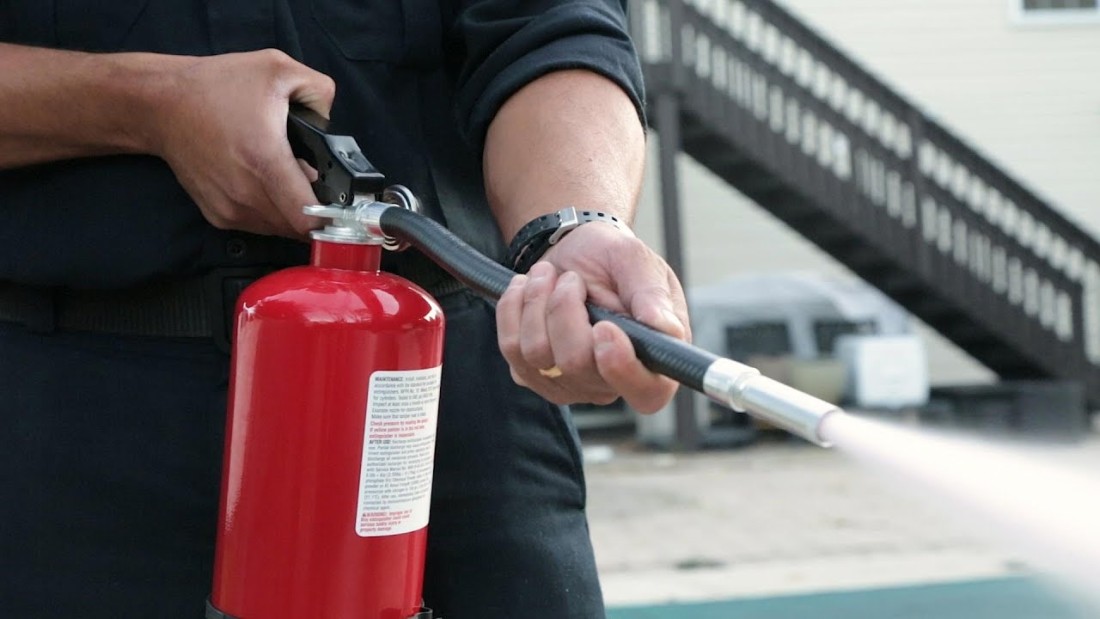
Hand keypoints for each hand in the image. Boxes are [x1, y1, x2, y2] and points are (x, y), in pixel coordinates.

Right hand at [150, 49, 334, 237]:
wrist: (160, 105)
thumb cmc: (216, 87)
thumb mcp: (277, 69)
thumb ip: (319, 90)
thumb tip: (331, 123)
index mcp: (265, 162)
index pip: (308, 218)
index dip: (333, 216)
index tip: (342, 203)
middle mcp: (246, 194)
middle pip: (300, 228)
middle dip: (317, 210)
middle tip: (316, 182)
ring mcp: (230, 209)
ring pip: (280, 230)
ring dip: (294, 213)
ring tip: (290, 179)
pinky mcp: (219, 216)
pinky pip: (259, 226)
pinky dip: (272, 213)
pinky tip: (268, 185)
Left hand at [496, 222, 690, 413]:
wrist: (573, 252)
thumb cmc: (612, 260)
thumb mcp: (636, 261)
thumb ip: (651, 294)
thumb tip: (661, 326)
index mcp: (653, 360)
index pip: (647, 392)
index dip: (622, 368)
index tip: (604, 328)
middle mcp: (611, 382)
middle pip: (576, 365)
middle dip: (564, 308)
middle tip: (571, 278)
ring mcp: (569, 384)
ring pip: (537, 354)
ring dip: (536, 302)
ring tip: (548, 277)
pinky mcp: (532, 375)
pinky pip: (511, 348)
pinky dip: (513, 309)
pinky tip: (528, 290)